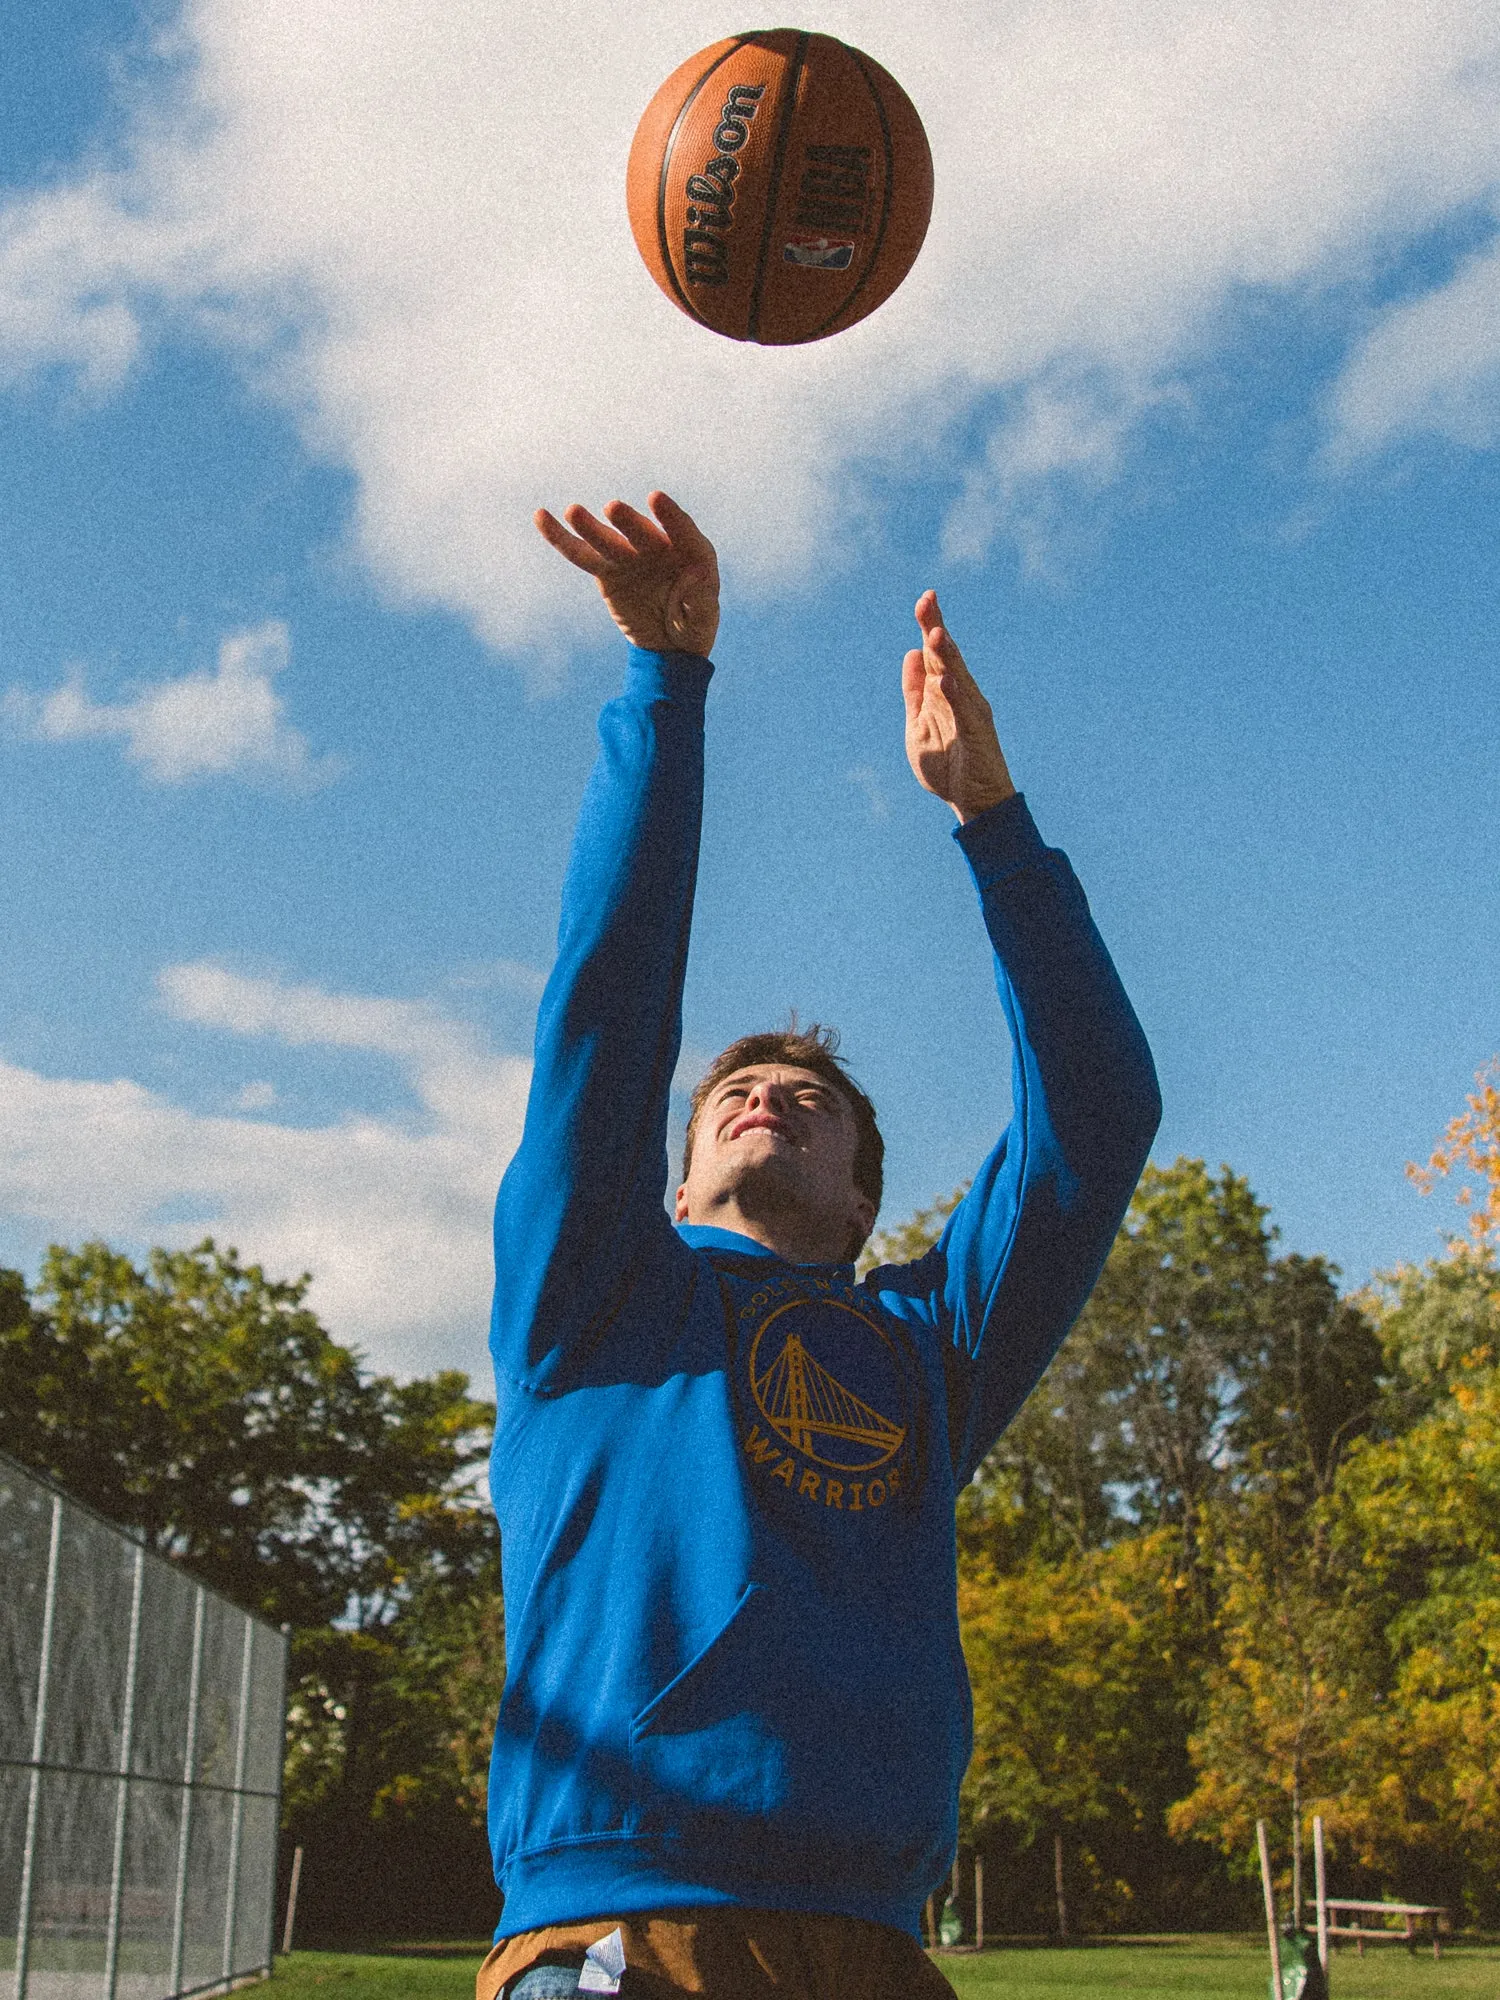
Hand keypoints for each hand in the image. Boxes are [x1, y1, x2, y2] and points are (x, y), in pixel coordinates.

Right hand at [535, 490, 719, 655]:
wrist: (670, 644)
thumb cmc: (694, 626)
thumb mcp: (704, 618)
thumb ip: (701, 600)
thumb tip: (694, 579)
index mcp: (692, 552)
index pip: (682, 530)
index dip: (670, 516)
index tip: (655, 499)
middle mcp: (659, 546)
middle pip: (641, 532)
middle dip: (628, 521)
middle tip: (612, 509)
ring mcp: (630, 555)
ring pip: (607, 539)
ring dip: (590, 526)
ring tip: (573, 512)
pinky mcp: (606, 569)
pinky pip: (582, 554)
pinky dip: (562, 538)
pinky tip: (542, 517)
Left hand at [902, 591, 1014, 822]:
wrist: (973, 801)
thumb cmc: (948, 766)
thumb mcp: (918, 726)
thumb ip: (914, 693)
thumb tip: (911, 654)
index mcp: (943, 692)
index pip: (936, 653)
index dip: (931, 626)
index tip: (926, 599)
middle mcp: (960, 695)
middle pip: (948, 656)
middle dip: (937, 628)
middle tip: (928, 600)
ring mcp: (970, 712)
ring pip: (958, 678)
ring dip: (947, 656)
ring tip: (935, 633)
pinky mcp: (976, 733)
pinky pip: (965, 711)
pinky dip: (955, 695)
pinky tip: (945, 679)